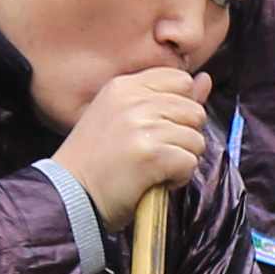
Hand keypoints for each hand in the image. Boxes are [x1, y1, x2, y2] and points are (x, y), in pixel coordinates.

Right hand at [56, 66, 213, 217]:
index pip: (179, 78)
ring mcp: (141, 126)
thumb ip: (168, 98)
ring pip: (196, 139)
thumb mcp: (124, 118)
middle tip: (155, 152)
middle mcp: (133, 101)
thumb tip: (204, 80)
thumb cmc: (97, 161)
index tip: (161, 127)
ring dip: (182, 160)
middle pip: (194, 111)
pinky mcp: (151, 154)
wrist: (70, 195)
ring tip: (153, 168)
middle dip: (184, 137)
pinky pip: (190, 163)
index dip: (181, 106)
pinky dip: (178, 178)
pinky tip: (155, 180)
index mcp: (124, 86)